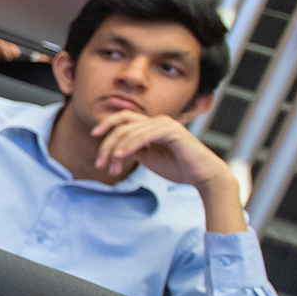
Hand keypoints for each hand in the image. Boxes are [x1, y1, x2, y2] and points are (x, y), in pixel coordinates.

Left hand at [90, 109, 229, 185]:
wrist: (204, 176)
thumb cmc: (178, 168)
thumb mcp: (149, 157)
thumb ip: (134, 149)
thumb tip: (116, 149)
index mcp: (152, 125)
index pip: (124, 120)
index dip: (107, 125)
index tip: (93, 136)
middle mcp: (158, 121)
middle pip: (122, 124)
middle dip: (106, 143)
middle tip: (98, 163)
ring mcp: (165, 124)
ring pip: (130, 132)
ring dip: (116, 151)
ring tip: (109, 167)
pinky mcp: (171, 132)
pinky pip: (143, 136)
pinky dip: (129, 146)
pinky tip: (119, 156)